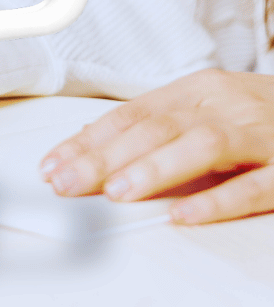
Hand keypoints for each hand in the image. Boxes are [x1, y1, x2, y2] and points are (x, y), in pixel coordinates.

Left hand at [39, 69, 273, 223]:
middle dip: (104, 157)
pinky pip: (255, 186)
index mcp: (196, 90)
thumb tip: (91, 141)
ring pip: (201, 146)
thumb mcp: (205, 107)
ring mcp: (258, 135)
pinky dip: (218, 201)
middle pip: (155, 128)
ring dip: (154, 169)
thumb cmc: (258, 113)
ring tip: (115, 191)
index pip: (130, 114)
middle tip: (66, 182)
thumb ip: (156, 124)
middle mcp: (223, 105)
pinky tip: (183, 216)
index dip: (88, 139)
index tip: (53, 164)